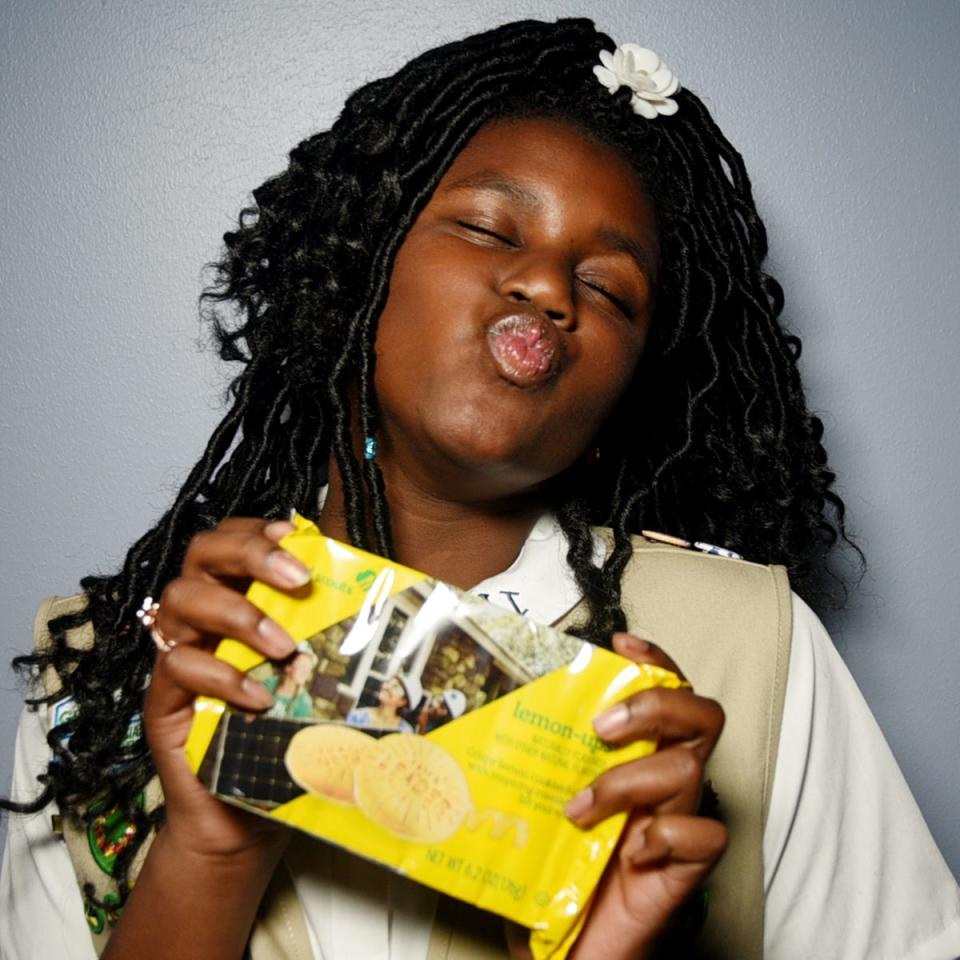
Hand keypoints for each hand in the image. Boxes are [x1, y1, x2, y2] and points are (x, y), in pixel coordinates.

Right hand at [142, 517, 310, 861]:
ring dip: (239, 614)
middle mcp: (199, 618)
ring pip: (181, 600)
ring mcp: (176, 655)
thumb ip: (326, 630)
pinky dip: (221, 674)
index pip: (230, 540)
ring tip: (283, 645)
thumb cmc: (280, 734)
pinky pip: (177, 667)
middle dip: (250, 552)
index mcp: (233, 598)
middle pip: (201, 554)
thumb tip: (386, 597)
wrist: (242, 814)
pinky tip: (259, 696)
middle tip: (296, 579)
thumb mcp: (310, 673)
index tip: (296, 535)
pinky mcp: (162, 699)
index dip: (257, 528)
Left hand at [562, 633, 725, 958]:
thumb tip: (482, 717)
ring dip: (628, 780)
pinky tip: (629, 854)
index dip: (654, 661)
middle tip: (603, 725)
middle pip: (700, 716)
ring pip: (690, 769)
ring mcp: (677, 824)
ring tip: (580, 809)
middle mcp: (663, 784)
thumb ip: (531, 764)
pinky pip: (704, 836)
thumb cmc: (554, 873)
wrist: (571, 951)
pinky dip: (664, 836)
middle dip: (657, 705)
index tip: (619, 643)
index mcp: (634, 758)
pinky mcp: (686, 873)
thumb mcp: (537, 805)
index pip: (665, 691)